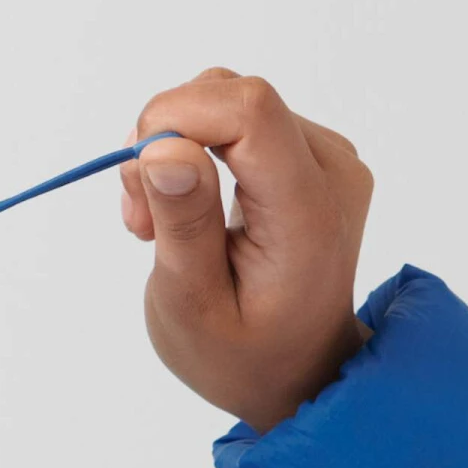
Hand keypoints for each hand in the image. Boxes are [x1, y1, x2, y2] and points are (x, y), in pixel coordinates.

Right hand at [119, 68, 373, 433]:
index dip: (175, 118)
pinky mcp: (307, 154)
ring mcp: (325, 157)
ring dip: (173, 150)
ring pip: (226, 100)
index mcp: (308, 213)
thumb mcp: (192, 308)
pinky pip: (235, 121)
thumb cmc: (240, 354)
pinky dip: (194, 153)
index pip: (248, 110)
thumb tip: (163, 146)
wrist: (298, 372)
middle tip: (143, 222)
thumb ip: (184, 224)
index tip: (138, 180)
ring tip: (160, 226)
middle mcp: (330, 168)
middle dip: (164, 141)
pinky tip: (188, 211)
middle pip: (232, 96)